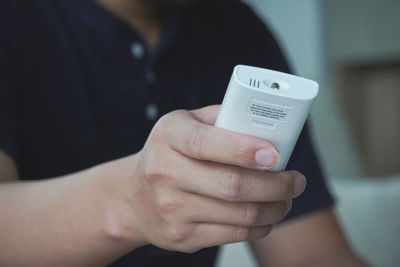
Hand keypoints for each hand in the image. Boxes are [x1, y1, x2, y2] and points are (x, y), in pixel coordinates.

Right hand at [129, 105, 305, 252]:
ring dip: (275, 208)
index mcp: (168, 136)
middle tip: (295, 181)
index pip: (207, 142)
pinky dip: (260, 226)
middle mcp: (164, 172)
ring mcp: (172, 209)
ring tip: (286, 199)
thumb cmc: (169, 154)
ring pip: (240, 214)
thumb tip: (266, 126)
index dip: (245, 150)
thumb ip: (221, 119)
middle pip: (232, 185)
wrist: (135, 196)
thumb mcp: (185, 124)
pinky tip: (267, 216)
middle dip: (276, 185)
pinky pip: (233, 234)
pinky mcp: (182, 237)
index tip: (276, 155)